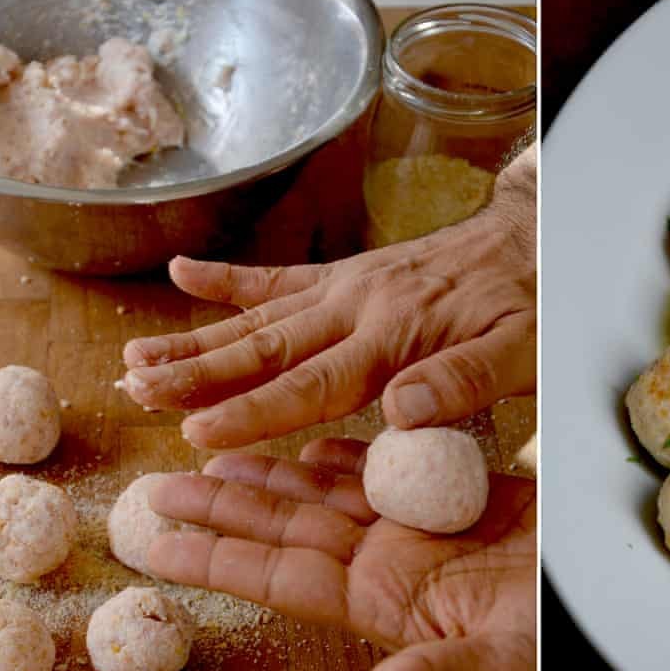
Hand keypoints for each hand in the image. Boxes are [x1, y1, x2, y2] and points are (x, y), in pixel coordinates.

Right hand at [121, 146, 536, 448]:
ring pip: (260, 317)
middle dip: (198, 374)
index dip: (253, 413)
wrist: (535, 238)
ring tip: (133, 354)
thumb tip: (401, 409)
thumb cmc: (532, 306)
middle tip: (135, 391)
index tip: (195, 433)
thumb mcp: (523, 351)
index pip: (314, 385)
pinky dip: (231, 277)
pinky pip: (281, 276)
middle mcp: (360, 308)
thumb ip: (465, 380)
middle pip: (267, 347)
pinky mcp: (350, 276)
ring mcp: (350, 287)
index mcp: (398, 337)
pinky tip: (183, 273)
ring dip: (196, 337)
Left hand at [145, 438, 536, 670]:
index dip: (217, 556)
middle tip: (160, 486)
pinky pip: (389, 475)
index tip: (158, 538)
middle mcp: (392, 565)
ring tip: (217, 458)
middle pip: (287, 530)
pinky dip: (347, 457)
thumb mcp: (498, 669)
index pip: (280, 575)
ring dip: (272, 478)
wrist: (622, 606)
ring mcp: (423, 532)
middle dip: (224, 508)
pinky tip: (312, 443)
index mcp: (386, 602)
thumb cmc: (566, 646)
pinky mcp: (461, 501)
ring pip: (329, 499)